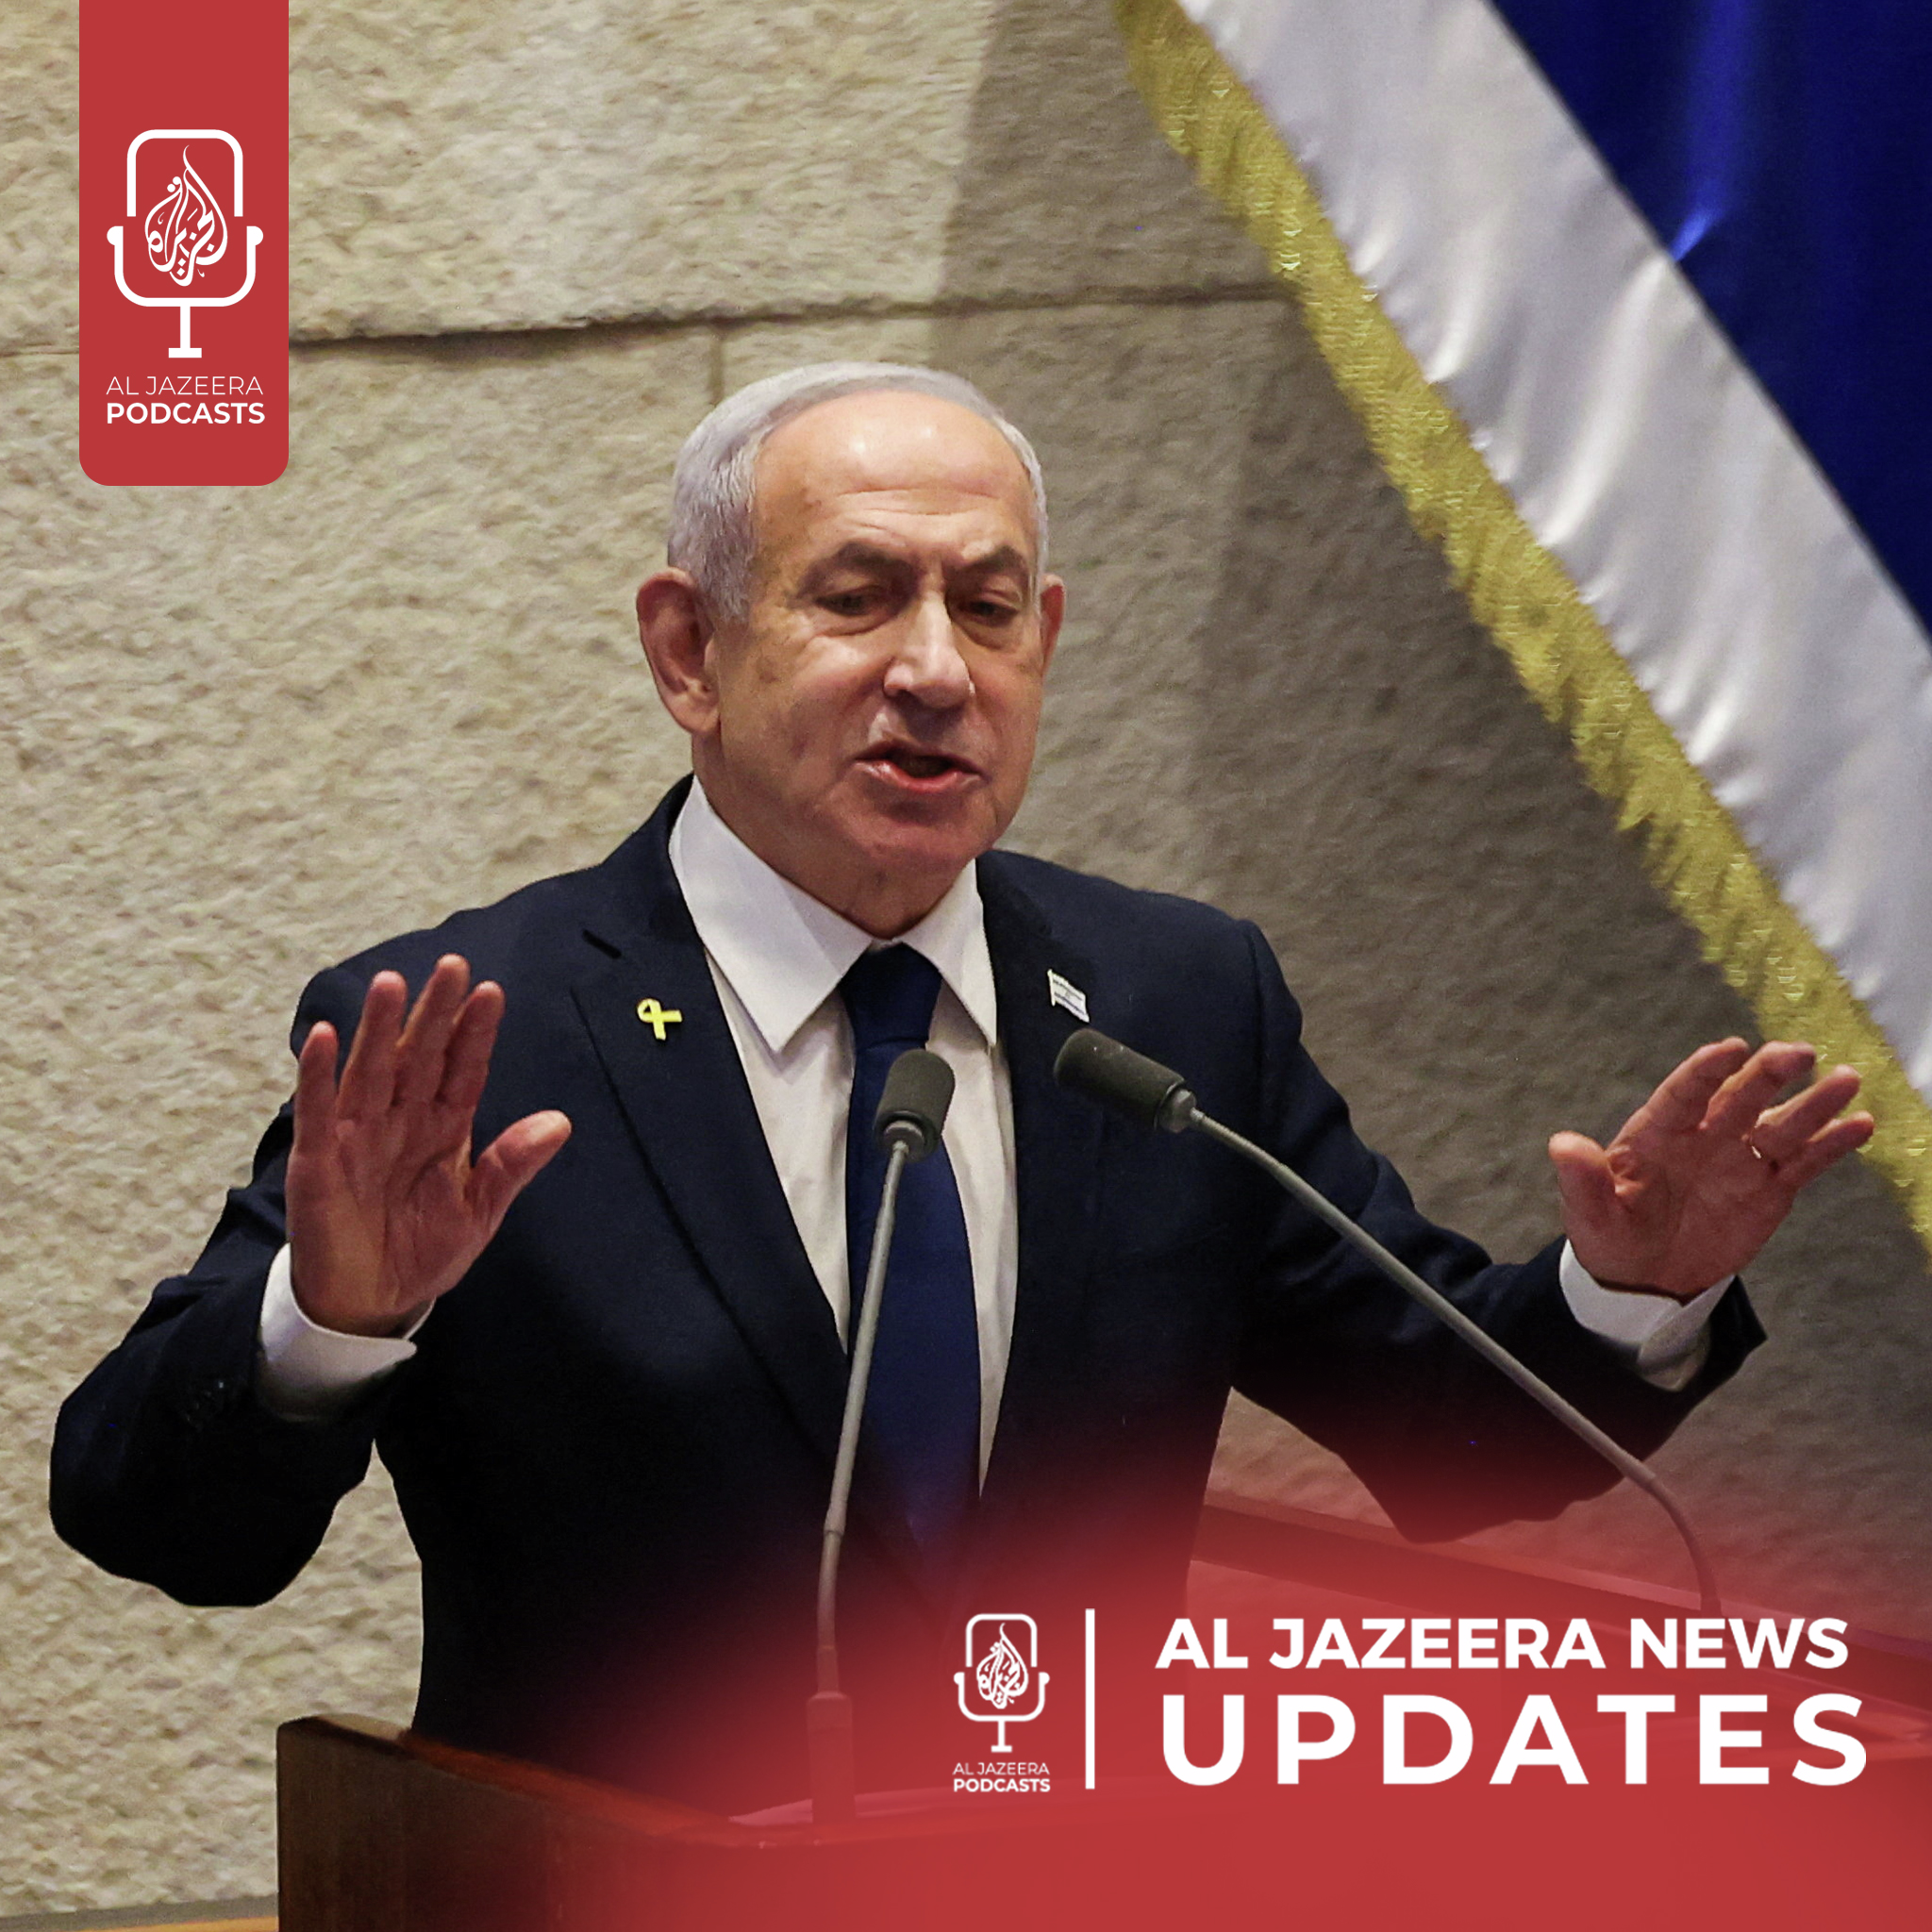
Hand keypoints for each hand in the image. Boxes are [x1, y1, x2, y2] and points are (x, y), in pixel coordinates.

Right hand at [286, 955, 571, 1336]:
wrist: (373, 1301)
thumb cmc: (423, 1249)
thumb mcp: (479, 1211)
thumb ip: (511, 1165)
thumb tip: (560, 1122)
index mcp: (443, 1127)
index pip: (462, 1070)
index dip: (474, 1033)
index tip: (491, 992)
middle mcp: (401, 1119)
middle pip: (418, 1056)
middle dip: (434, 1013)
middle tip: (452, 965)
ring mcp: (357, 1135)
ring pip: (370, 1071)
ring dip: (379, 1029)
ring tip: (391, 984)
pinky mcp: (317, 1160)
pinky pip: (317, 1110)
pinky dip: (317, 1075)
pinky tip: (324, 1037)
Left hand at [1548, 1038, 1873, 1300]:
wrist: (1643, 1276)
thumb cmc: (1610, 1235)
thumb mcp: (1590, 1213)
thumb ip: (1581, 1179)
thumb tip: (1561, 1144)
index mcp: (1657, 1133)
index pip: (1683, 1094)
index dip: (1705, 1071)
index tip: (1730, 1048)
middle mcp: (1704, 1136)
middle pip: (1740, 1098)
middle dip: (1766, 1075)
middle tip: (1797, 1053)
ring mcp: (1739, 1159)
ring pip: (1781, 1125)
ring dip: (1813, 1104)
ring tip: (1846, 1080)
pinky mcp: (1769, 1188)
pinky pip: (1803, 1161)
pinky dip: (1831, 1145)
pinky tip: (1860, 1125)